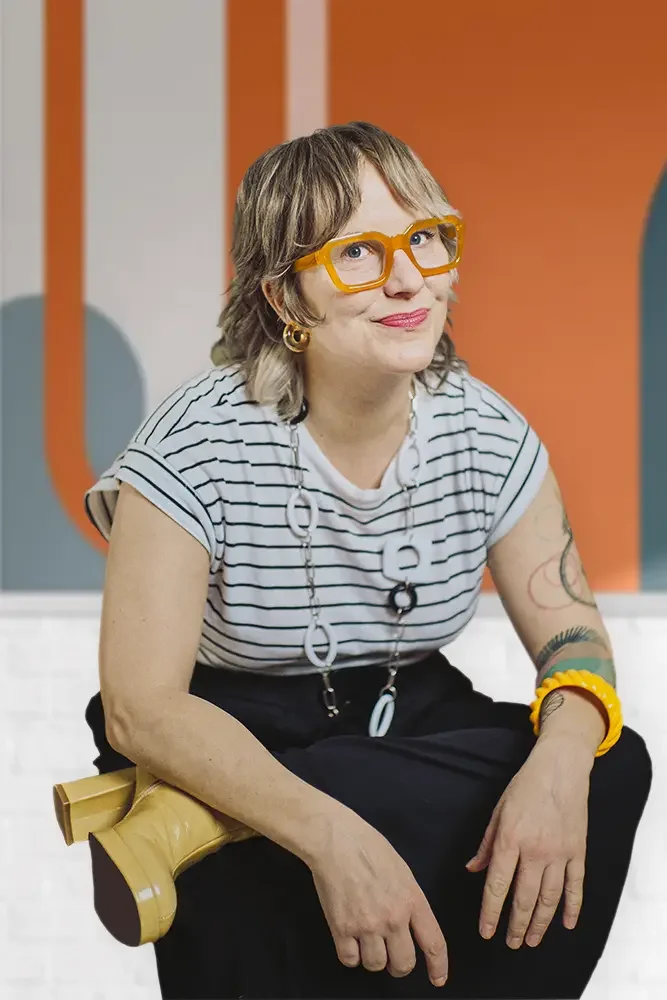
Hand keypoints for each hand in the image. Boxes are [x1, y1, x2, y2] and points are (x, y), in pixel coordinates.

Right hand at [308, 811, 448, 986]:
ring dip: (373, 958)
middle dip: (399, 965)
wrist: (336, 840)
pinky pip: (350, 959)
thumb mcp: (402, 870)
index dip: (438, 967)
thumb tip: (412, 923)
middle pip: (404, 964)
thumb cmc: (367, 846)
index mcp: (412, 899)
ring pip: (376, 965)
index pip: (433, 943)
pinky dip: (351, 954)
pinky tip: (350, 940)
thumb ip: (410, 899)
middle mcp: (393, 917)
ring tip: (367, 942)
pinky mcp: (341, 928)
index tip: (437, 978)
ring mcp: (367, 925)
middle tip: (393, 958)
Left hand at [465, 733, 593, 948]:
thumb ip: (486, 844)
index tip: (486, 932)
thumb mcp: (498, 810)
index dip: (491, 912)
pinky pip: (576, 886)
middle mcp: (535, 851)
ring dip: (540, 923)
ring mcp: (560, 853)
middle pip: (524, 898)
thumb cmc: (525, 786)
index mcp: (510, 839)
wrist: (560, 769)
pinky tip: (566, 924)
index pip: (498, 885)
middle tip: (511, 943)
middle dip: (516, 925)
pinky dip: (572, 908)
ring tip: (531, 940)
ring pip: (550, 898)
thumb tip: (472, 869)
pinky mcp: (577, 852)